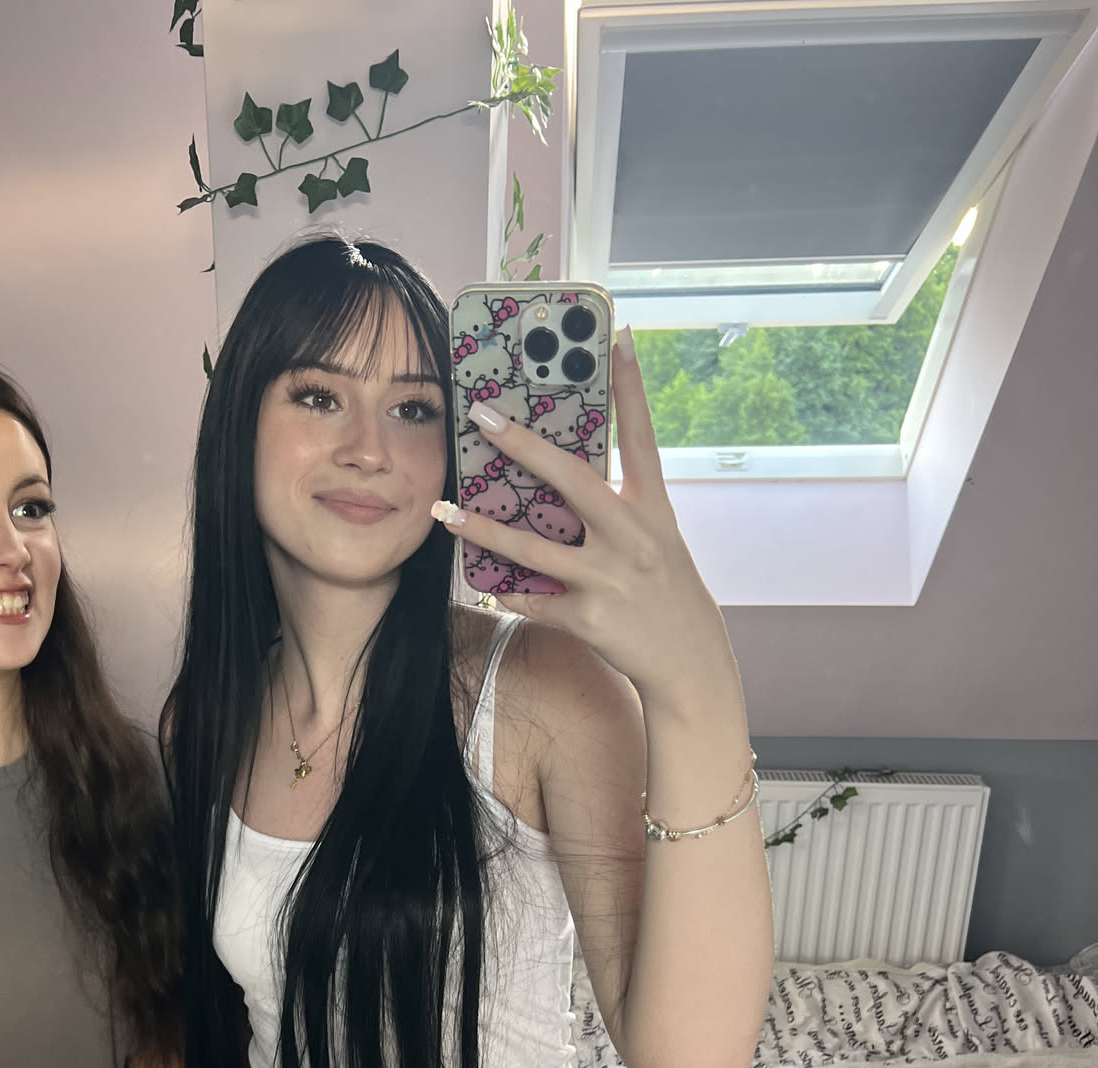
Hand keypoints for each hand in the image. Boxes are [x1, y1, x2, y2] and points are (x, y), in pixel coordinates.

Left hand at [436, 338, 729, 703]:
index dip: (631, 386)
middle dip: (524, 445)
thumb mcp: (656, 539)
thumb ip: (619, 508)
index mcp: (653, 509)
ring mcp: (608, 578)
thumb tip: (566, 479)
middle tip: (484, 416)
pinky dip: (511, 593)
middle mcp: (632, 537)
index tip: (616, 336)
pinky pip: (534, 600)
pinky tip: (490, 585)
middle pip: (571, 479)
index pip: (641, 435)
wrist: (688, 661)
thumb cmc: (666, 592)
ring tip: (448, 512)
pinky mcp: (588, 618)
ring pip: (534, 548)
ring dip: (485, 529)